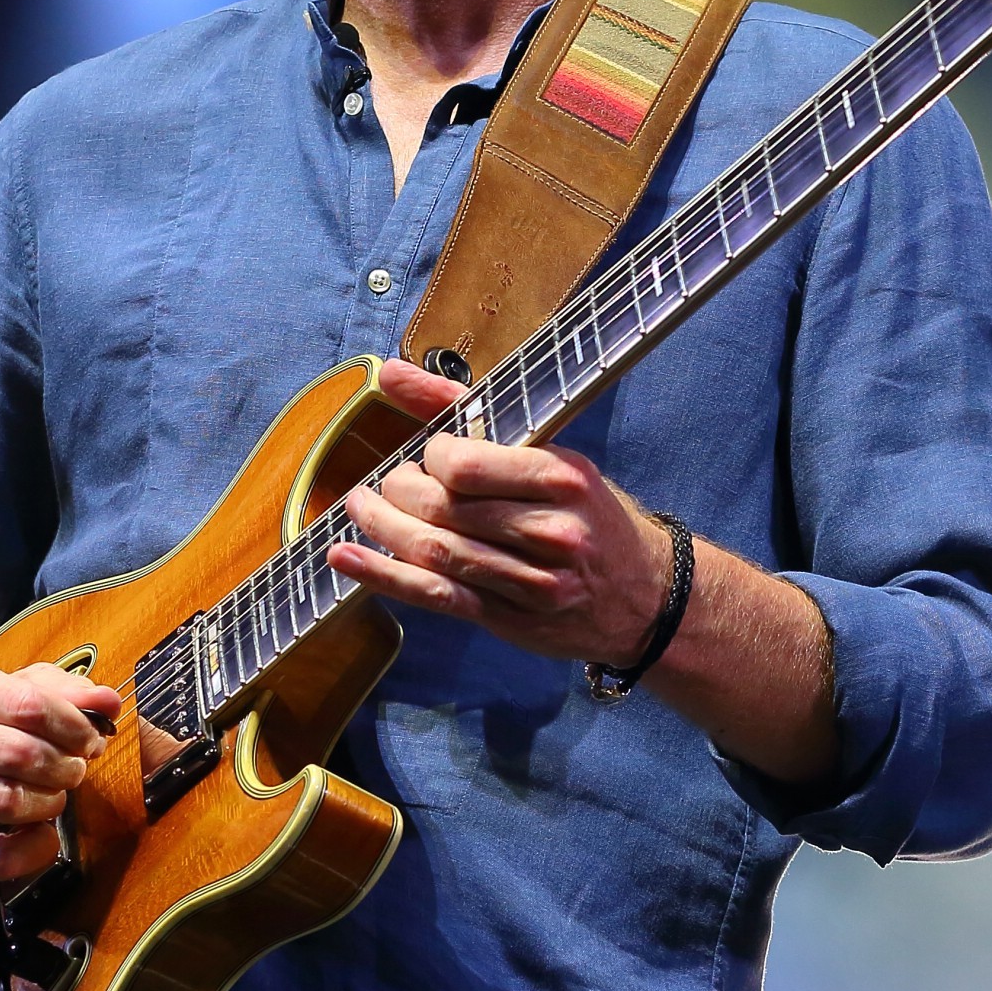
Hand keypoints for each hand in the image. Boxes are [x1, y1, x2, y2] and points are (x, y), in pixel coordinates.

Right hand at [0, 660, 118, 879]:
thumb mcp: (16, 690)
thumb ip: (67, 691)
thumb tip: (107, 703)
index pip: (28, 704)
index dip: (73, 725)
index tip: (90, 737)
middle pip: (20, 754)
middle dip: (65, 765)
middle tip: (75, 768)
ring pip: (8, 803)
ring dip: (50, 803)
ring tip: (55, 795)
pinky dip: (34, 849)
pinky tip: (41, 833)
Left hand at [331, 356, 673, 668]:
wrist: (645, 595)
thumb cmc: (589, 513)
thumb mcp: (550, 454)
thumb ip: (465, 410)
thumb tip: (390, 371)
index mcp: (561, 479)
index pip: (464, 465)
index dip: (429, 458)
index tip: (430, 456)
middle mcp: (550, 532)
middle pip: (442, 510)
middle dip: (397, 493)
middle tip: (386, 484)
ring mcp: (531, 584)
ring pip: (434, 554)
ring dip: (382, 530)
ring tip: (361, 509)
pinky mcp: (509, 620)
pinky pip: (435, 597)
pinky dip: (382, 576)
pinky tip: (346, 558)